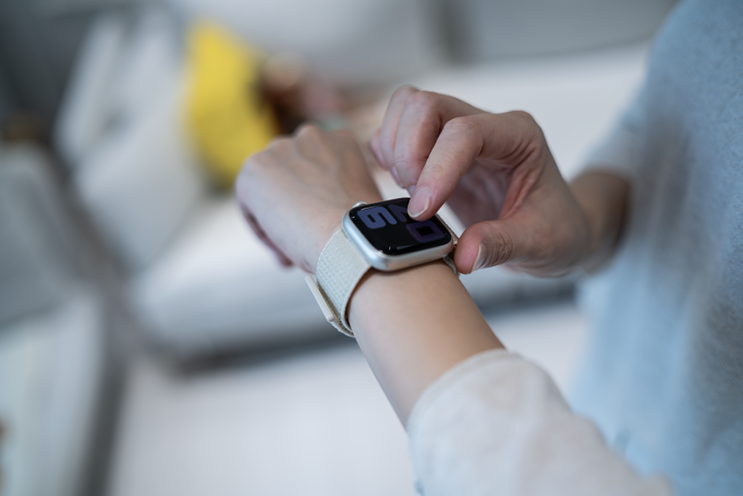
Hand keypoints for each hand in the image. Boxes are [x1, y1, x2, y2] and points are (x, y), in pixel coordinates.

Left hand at [235, 125, 382, 272]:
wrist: (347, 235)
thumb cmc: (362, 228)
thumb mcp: (362, 198)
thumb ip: (340, 191)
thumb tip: (323, 213)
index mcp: (341, 140)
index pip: (317, 170)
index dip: (317, 205)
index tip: (320, 230)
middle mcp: (310, 135)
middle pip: (291, 177)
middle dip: (294, 209)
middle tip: (304, 242)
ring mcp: (279, 149)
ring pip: (269, 191)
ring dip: (278, 220)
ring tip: (294, 250)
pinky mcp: (254, 168)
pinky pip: (250, 205)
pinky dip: (263, 230)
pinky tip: (283, 249)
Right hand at [370, 86, 590, 275]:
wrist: (555, 229)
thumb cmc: (555, 228)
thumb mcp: (539, 243)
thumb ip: (501, 246)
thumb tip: (462, 255)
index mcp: (518, 136)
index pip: (464, 132)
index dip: (436, 169)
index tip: (423, 211)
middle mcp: (486, 125)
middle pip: (426, 106)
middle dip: (407, 152)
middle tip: (415, 200)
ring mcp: (459, 133)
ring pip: (407, 108)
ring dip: (395, 150)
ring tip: (410, 193)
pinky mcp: (437, 149)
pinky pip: (399, 132)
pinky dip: (388, 155)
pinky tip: (404, 188)